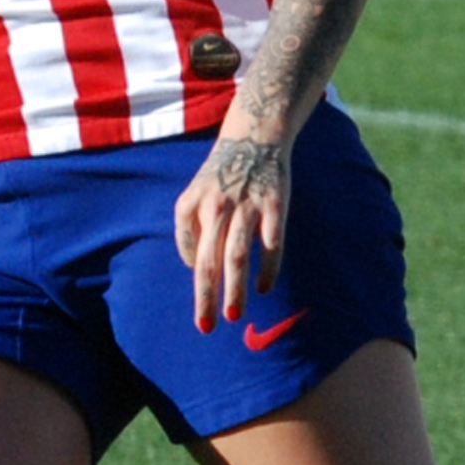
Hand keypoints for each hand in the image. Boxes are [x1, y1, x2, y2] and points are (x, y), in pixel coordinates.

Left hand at [174, 132, 290, 333]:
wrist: (254, 137)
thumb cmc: (221, 174)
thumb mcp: (196, 193)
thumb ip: (191, 227)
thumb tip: (194, 266)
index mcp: (192, 204)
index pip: (189, 250)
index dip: (195, 276)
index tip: (205, 299)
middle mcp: (216, 207)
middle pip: (208, 261)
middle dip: (206, 298)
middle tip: (206, 327)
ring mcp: (246, 207)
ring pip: (237, 257)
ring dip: (235, 290)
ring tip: (234, 317)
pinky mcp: (275, 206)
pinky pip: (271, 245)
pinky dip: (267, 270)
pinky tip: (263, 289)